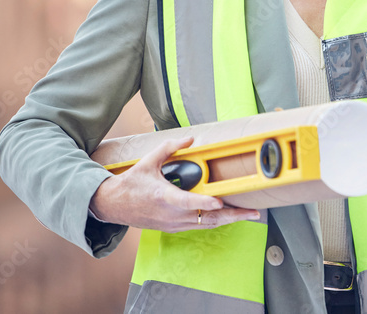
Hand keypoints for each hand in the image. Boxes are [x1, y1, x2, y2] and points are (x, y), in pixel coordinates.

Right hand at [89, 136, 260, 231]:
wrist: (113, 205)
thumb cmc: (131, 183)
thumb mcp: (148, 161)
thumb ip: (170, 147)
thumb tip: (190, 138)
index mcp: (164, 197)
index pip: (188, 202)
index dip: (204, 203)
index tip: (220, 202)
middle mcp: (171, 214)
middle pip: (206, 218)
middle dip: (232, 216)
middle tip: (253, 213)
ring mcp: (173, 224)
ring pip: (206, 225)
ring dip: (228, 220)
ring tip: (248, 215)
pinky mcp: (173, 227)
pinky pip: (199, 226)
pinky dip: (215, 222)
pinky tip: (228, 216)